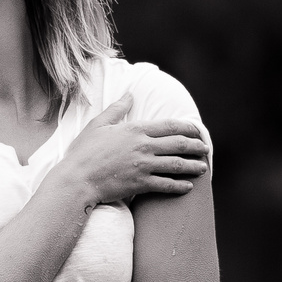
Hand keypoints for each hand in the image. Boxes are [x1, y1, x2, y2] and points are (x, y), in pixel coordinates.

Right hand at [54, 93, 207, 203]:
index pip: (170, 126)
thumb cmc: (83, 152)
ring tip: (203, 167)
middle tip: (205, 149)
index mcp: (135, 130)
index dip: (188, 128)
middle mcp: (143, 147)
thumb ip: (117, 109)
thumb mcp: (98, 125)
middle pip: (179, 145)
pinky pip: (167, 184)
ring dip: (194, 166)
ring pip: (177, 165)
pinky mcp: (141, 184)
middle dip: (196, 147)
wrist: (76, 179)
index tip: (198, 131)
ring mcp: (143, 166)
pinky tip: (189, 187)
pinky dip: (181, 186)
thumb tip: (130, 94)